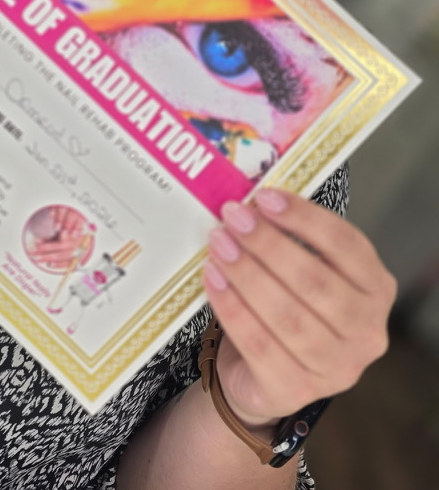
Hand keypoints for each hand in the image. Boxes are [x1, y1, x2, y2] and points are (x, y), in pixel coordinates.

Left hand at [202, 189, 395, 428]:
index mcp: (377, 289)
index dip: (304, 218)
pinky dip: (232, 308)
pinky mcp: (296, 392)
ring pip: (287, 315)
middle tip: (232, 218)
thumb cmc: (289, 305)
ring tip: (218, 245)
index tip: (264, 197)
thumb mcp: (303, 271)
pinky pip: (259, 344)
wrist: (266, 375)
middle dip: (268, 244)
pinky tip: (212, 279)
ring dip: (247, 274)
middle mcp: (367, 332)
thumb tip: (250, 203)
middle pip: (314, 281)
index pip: (346, 245)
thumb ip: (290, 239)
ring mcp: (337, 369)